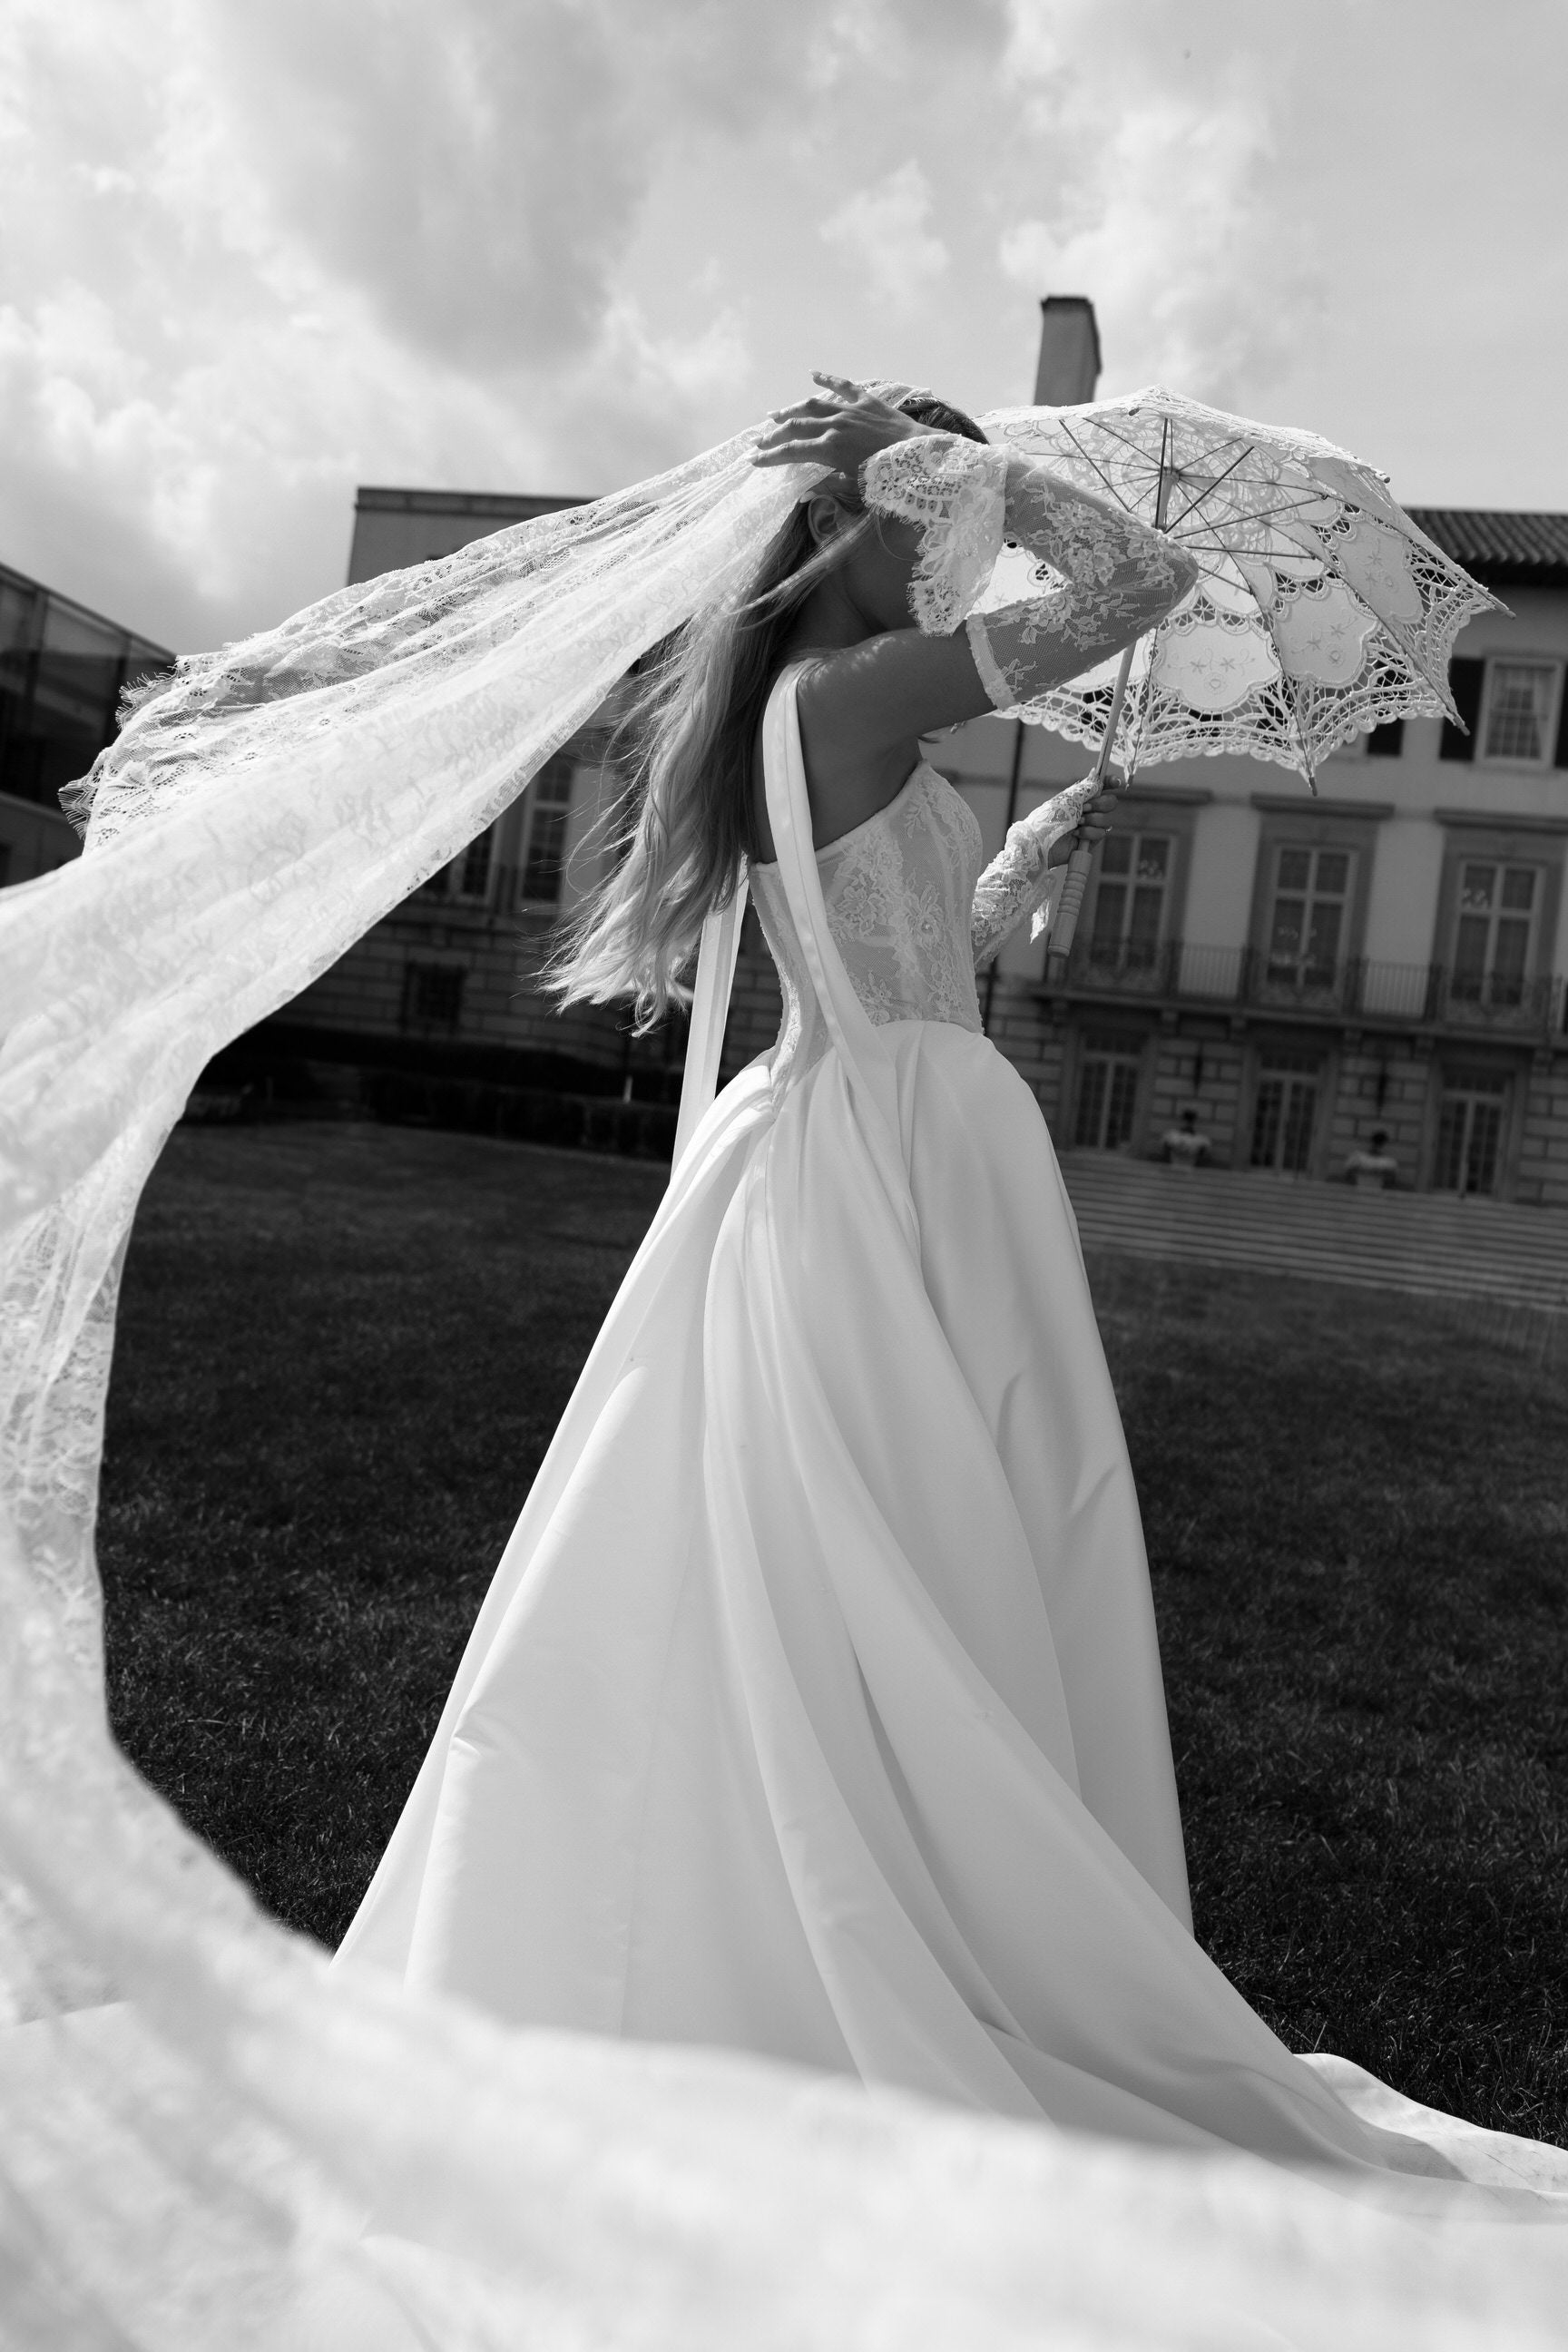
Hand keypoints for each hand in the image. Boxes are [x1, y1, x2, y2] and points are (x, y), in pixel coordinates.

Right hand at [751, 373, 924, 494]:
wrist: (920, 454)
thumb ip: (827, 487)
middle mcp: (835, 425)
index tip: (754, 460)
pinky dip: (827, 378)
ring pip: (813, 405)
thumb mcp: (856, 488)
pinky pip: (843, 385)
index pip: (791, 452)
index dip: (770, 456)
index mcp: (830, 449)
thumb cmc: (889, 477)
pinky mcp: (867, 400)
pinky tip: (813, 374)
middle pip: (795, 426)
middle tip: (759, 440)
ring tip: (774, 414)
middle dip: (774, 434)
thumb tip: (802, 495)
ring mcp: (850, 410)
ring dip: (791, 409)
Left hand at [1037, 777, 1117, 868]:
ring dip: (1092, 820)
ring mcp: (1091, 825)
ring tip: (1076, 823)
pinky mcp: (1091, 840)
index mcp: (1083, 796)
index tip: (1116, 783)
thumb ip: (1087, 787)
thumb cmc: (1050, 817)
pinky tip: (1076, 834)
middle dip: (1100, 804)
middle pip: (1111, 802)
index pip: (1103, 786)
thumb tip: (1096, 772)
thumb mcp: (1069, 798)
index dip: (1112, 782)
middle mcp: (1089, 809)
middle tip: (1084, 808)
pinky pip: (1101, 833)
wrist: (1042, 840)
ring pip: (1107, 819)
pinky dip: (1089, 832)